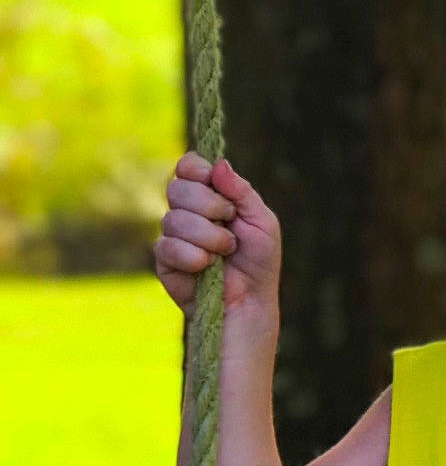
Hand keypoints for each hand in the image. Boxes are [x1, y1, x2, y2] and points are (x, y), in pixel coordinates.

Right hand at [154, 152, 280, 319]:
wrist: (250, 300)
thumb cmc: (258, 261)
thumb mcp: (262, 221)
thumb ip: (242, 192)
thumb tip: (219, 164)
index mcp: (210, 196)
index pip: (187, 167)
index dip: (194, 168)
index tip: (209, 179)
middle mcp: (187, 212)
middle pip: (177, 188)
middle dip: (208, 205)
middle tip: (229, 221)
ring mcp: (173, 235)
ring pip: (173, 219)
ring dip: (208, 236)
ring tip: (225, 251)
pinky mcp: (164, 260)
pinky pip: (167, 246)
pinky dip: (193, 256)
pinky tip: (207, 266)